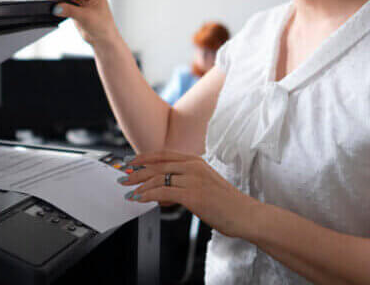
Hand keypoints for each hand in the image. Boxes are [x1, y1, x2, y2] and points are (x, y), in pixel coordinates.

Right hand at [45, 0, 120, 46]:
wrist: (103, 38)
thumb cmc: (102, 26)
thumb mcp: (85, 17)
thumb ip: (70, 11)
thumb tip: (56, 7)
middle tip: (48, 2)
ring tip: (49, 5)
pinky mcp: (77, 3)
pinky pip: (65, 1)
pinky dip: (59, 4)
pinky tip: (54, 7)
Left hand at [118, 151, 261, 239]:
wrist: (246, 215)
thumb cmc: (227, 204)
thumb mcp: (204, 186)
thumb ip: (184, 185)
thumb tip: (162, 194)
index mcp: (196, 161)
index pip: (163, 155)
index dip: (144, 157)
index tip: (130, 162)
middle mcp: (193, 166)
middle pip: (157, 165)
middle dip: (136, 172)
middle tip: (123, 177)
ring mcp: (193, 180)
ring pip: (157, 178)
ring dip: (139, 185)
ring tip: (128, 191)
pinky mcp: (193, 195)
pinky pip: (163, 192)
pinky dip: (147, 195)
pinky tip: (139, 199)